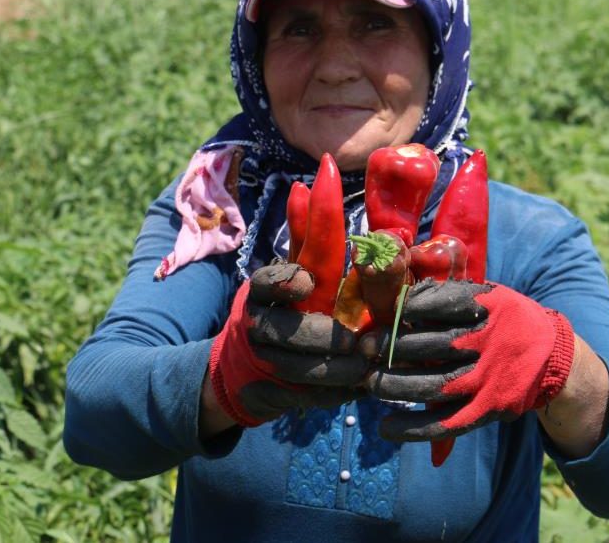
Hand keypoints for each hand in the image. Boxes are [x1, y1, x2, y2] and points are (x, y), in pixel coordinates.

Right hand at [208, 263, 367, 427]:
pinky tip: (359, 387)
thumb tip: (330, 214)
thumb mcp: (291, 282)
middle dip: (322, 337)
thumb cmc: (285, 312)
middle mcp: (255, 325)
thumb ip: (311, 255)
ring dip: (334, 370)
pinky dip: (335, 393)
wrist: (245, 366)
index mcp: (260, 293)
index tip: (306, 282)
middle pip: (284, 331)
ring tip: (363, 366)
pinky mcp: (272, 392)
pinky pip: (304, 395)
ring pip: (295, 368)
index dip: (284, 282)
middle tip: (353, 341)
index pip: (266, 283)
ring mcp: (260, 361)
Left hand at [363, 278, 574, 441]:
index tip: (380, 312)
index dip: (403, 310)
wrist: (554, 356)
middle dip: (389, 347)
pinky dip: (413, 429)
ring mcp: (486, 379)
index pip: (436, 305)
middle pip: (427, 346)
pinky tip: (386, 429)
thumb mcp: (488, 296)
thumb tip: (398, 296)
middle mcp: (484, 343)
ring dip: (392, 386)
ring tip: (368, 383)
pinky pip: (446, 423)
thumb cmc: (506, 320)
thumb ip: (448, 295)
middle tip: (363, 348)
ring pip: (431, 386)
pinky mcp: (488, 409)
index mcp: (484, 308)